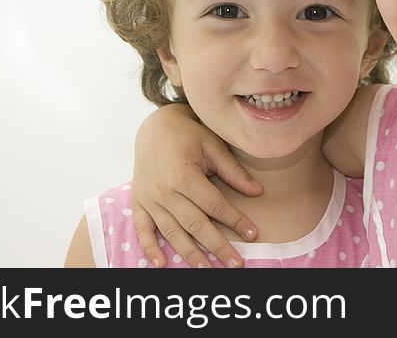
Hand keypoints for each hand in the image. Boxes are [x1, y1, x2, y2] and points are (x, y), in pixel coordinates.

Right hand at [131, 103, 263, 266]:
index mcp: (184, 176)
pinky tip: (162, 264)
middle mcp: (165, 192)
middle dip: (217, 246)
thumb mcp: (213, 146)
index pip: (214, 206)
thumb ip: (233, 171)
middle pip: (195, 225)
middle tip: (237, 264)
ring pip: (172, 233)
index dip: (235, 221)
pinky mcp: (139, 202)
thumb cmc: (188, 135)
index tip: (253, 234)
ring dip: (190, 254)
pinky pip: (142, 230)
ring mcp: (149, 199)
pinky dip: (150, 248)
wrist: (155, 126)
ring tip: (208, 270)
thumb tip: (258, 192)